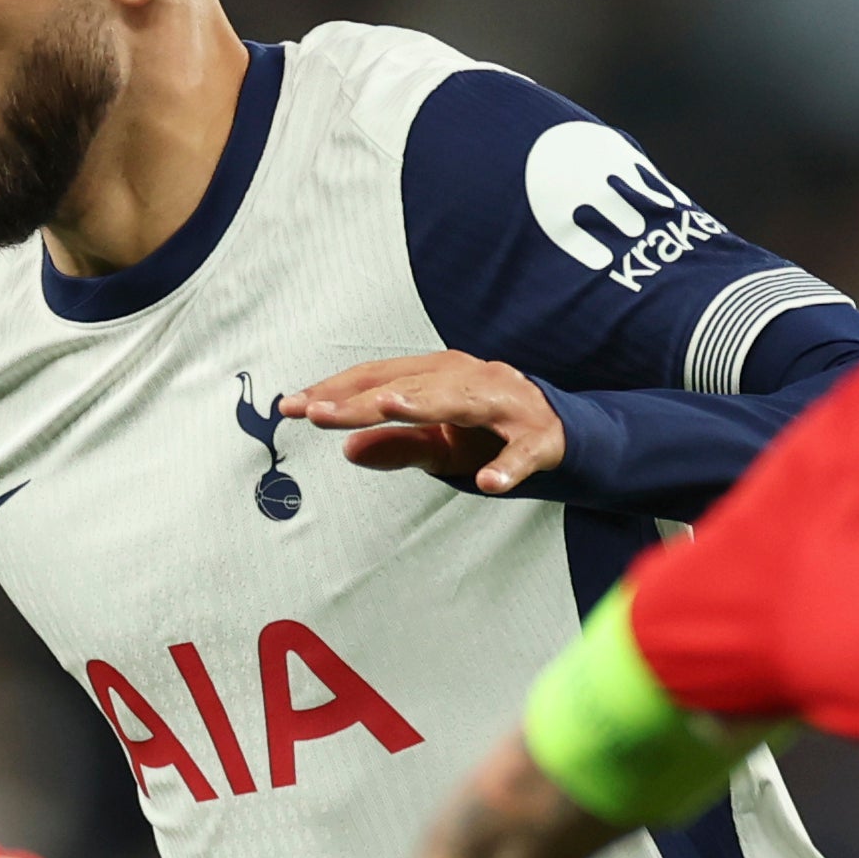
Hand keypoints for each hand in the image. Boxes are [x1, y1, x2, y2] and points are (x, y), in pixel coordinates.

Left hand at [286, 353, 567, 495]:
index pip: (379, 378)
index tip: (292, 406)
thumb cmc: (492, 433)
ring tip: (387, 408)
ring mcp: (507, 405)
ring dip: (426, 404)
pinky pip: (522, 454)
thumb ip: (397, 446)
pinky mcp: (540, 439)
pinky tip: (489, 482)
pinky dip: (507, 467)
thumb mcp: (440, 444)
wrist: (566, 434)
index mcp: (441, 375)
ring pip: (462, 401)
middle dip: (362, 397)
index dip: (336, 392)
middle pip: (409, 385)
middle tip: (316, 411)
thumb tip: (348, 451)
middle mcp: (471, 379)